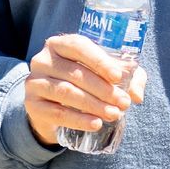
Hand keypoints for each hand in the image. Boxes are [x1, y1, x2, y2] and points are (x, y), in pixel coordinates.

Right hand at [22, 34, 147, 145]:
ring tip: (114, 114)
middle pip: (75, 73)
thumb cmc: (85, 83)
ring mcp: (34, 82)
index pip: (79, 46)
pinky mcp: (32, 104)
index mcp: (60, 44)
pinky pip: (56, 112)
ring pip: (66, 92)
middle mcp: (43, 59)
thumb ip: (129, 78)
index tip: (118, 76)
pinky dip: (78, 119)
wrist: (53, 107)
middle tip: (123, 102)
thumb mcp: (108, 75)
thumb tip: (137, 95)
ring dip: (93, 105)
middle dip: (103, 89)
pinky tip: (95, 124)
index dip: (99, 61)